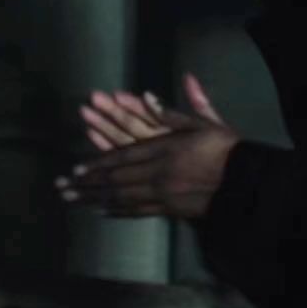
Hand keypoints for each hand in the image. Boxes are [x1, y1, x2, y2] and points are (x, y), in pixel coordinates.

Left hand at [57, 74, 240, 220]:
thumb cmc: (226, 149)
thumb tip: (146, 96)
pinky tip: (103, 211)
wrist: (245, 182)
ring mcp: (163, 195)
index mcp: (163, 151)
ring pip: (121, 199)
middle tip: (61, 188)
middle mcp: (158, 175)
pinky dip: (118, 211)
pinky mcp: (171, 210)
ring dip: (94, 199)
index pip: (121, 158)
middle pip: (114, 181)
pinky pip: (138, 211)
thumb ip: (172, 114)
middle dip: (85, 185)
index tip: (75, 169)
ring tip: (73, 201)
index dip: (96, 164)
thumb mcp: (202, 124)